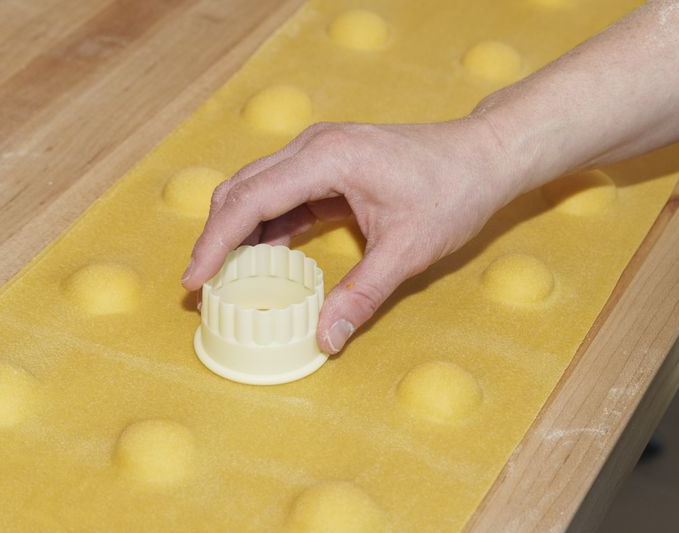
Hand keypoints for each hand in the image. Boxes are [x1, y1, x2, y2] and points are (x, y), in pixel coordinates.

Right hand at [181, 117, 527, 353]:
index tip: (194, 279)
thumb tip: (325, 340)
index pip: (251, 199)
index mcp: (327, 158)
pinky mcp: (333, 167)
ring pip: (260, 190)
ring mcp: (323, 153)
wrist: (484, 156)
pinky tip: (265, 259)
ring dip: (240, 232)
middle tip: (202, 285)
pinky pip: (287, 196)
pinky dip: (269, 226)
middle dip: (217, 237)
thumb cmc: (453, 191)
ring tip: (226, 278)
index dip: (216, 241)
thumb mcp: (407, 250)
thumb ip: (362, 295)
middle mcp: (316, 147)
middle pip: (244, 189)